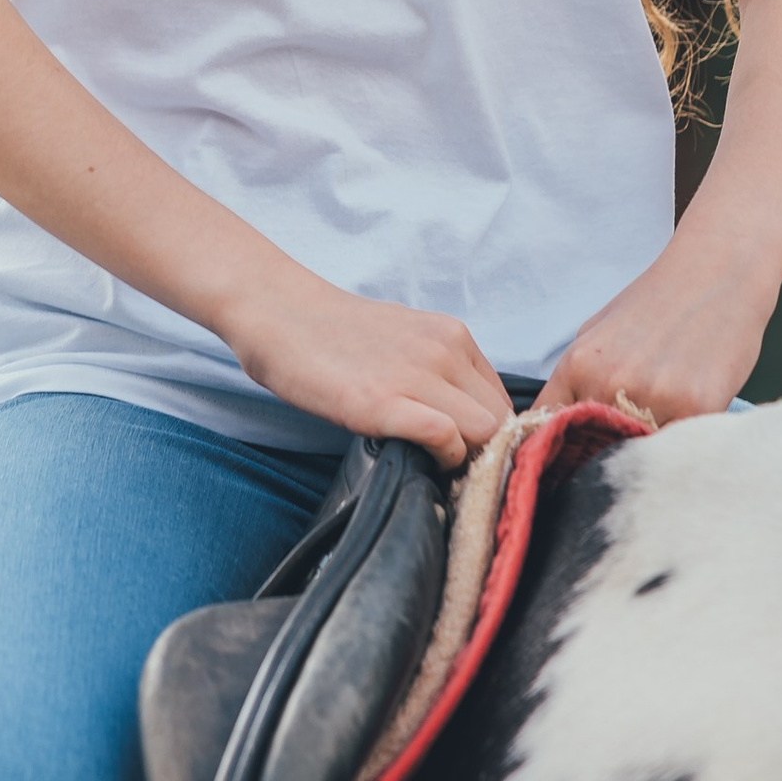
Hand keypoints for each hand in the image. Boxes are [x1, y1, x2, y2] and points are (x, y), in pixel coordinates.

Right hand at [226, 268, 512, 469]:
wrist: (278, 310)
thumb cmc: (333, 333)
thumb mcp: (403, 338)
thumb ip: (437, 370)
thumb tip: (460, 421)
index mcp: (453, 336)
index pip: (503, 401)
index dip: (491, 436)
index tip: (468, 454)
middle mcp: (444, 351)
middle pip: (501, 421)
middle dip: (484, 453)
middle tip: (453, 470)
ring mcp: (416, 375)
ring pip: (484, 432)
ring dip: (465, 459)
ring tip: (435, 466)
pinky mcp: (381, 401)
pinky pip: (445, 436)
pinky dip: (442, 457)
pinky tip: (419, 458)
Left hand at [538, 239, 776, 430]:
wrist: (717, 270)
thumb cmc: (657, 300)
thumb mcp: (597, 332)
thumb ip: (576, 379)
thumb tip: (557, 422)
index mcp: (579, 365)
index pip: (547, 429)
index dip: (557, 448)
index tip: (570, 454)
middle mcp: (610, 384)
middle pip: (593, 449)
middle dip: (603, 452)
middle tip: (622, 441)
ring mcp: (655, 398)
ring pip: (639, 453)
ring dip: (645, 451)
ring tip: (661, 424)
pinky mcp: (698, 407)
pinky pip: (680, 446)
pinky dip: (682, 442)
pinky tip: (688, 417)